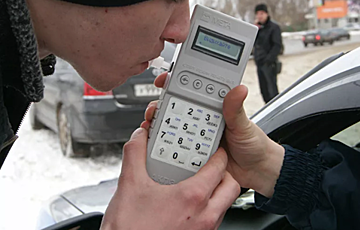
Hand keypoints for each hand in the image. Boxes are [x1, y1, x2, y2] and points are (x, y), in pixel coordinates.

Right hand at [101, 127, 239, 229]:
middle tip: (210, 166)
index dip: (217, 153)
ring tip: (199, 183)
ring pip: (224, 205)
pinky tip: (188, 205)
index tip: (211, 147)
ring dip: (217, 192)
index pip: (219, 166)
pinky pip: (214, 220)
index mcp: (193, 197)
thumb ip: (135, 154)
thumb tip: (139, 138)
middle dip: (224, 173)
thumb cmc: (130, 228)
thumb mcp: (129, 184)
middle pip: (230, 186)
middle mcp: (205, 216)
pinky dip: (208, 209)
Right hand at [145, 74, 283, 197]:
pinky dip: (166, 147)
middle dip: (160, 106)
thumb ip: (236, 108)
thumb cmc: (254, 144)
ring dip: (160, 126)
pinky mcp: (194, 155)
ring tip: (153, 126)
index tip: (163, 80)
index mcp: (214, 108)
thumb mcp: (244, 125)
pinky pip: (177, 149)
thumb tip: (238, 89)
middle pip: (176, 108)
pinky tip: (158, 146)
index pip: (192, 90)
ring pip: (172, 128)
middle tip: (154, 109)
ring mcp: (197, 137)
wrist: (257, 172)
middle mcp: (203, 120)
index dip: (176, 83)